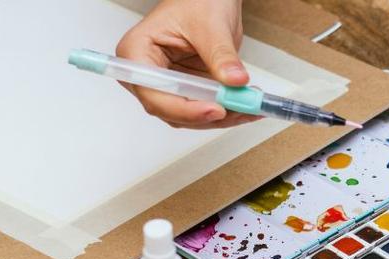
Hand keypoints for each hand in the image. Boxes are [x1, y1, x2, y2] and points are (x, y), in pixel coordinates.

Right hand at [116, 0, 259, 128]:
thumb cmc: (196, 1)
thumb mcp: (210, 26)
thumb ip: (221, 55)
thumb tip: (235, 81)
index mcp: (137, 53)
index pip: (153, 94)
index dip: (184, 108)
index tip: (216, 109)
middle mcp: (148, 74)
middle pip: (171, 110)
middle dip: (208, 115)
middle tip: (242, 109)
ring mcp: (168, 84)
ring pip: (190, 115)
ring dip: (223, 117)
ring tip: (251, 106)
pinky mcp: (189, 89)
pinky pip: (205, 107)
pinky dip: (228, 110)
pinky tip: (249, 106)